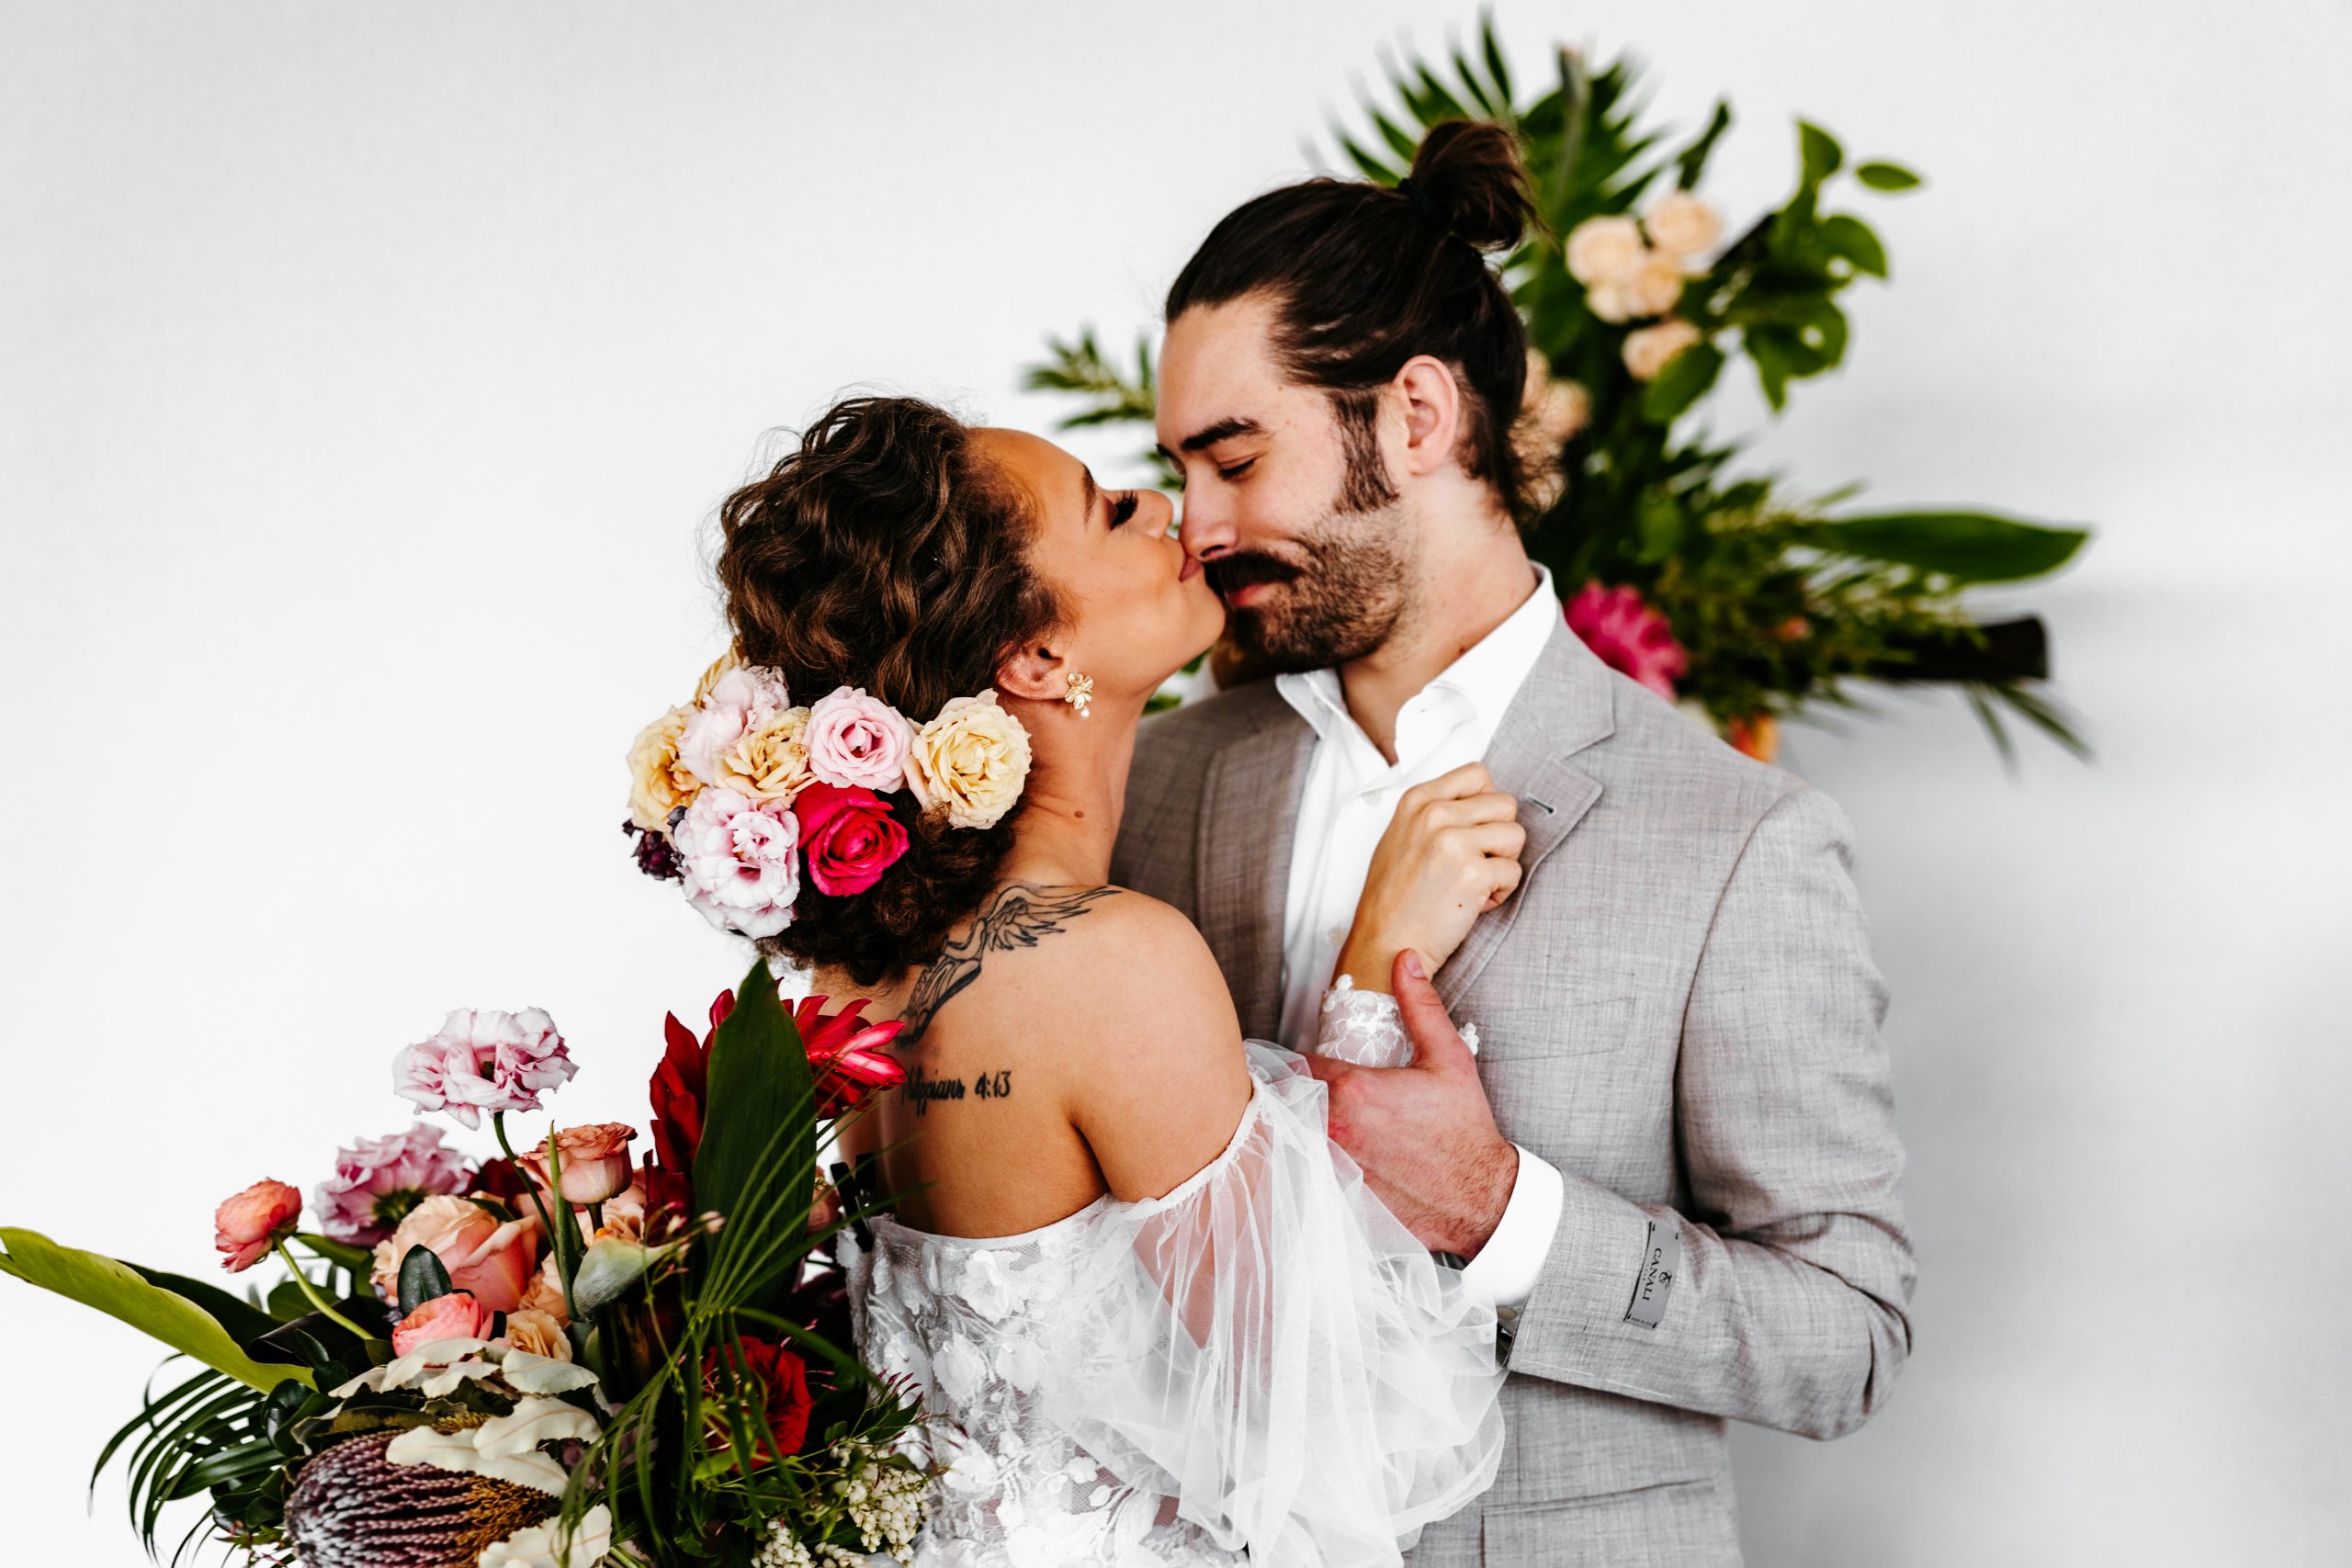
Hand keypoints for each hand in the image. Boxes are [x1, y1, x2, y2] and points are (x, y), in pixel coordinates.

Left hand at [1306, 949, 1518, 1256]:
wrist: (1479, 1198)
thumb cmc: (1465, 1131)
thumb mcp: (1449, 1057)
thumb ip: (1420, 1006)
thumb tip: (1405, 962)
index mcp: (1354, 1089)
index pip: (1298, 1063)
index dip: (1302, 1059)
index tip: (1315, 1061)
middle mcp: (1335, 1127)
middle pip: (1288, 1099)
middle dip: (1295, 1091)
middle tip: (1311, 1089)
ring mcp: (1333, 1164)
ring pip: (1294, 1135)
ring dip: (1300, 1125)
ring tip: (1320, 1121)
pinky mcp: (1338, 1193)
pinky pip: (1309, 1170)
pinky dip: (1313, 1160)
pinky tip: (1335, 1156)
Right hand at [1335, 762, 1524, 991]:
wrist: (1386, 942)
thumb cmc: (1393, 897)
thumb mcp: (1402, 835)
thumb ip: (1438, 812)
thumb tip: (1481, 803)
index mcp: (1417, 800)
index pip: (1477, 774)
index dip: (1486, 804)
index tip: (1475, 829)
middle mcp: (1434, 815)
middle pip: (1505, 804)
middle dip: (1499, 836)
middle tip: (1476, 861)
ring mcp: (1452, 842)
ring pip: (1516, 835)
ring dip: (1502, 863)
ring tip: (1474, 881)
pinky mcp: (1472, 873)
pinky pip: (1514, 872)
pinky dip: (1500, 892)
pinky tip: (1473, 902)